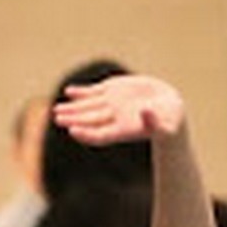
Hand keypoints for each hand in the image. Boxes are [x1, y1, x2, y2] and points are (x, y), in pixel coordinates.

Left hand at [53, 73, 183, 144]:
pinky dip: (81, 93)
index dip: (86, 134)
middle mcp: (113, 119)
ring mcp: (111, 104)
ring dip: (72, 108)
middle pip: (89, 121)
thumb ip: (154, 121)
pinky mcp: (113, 91)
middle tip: (57, 116)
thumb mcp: (166, 126)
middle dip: (73, 118)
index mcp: (124, 130)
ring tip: (57, 109)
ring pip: (87, 107)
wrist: (169, 111)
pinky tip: (69, 92)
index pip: (101, 135)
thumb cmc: (169, 123)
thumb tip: (146, 112)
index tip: (72, 130)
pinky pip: (93, 93)